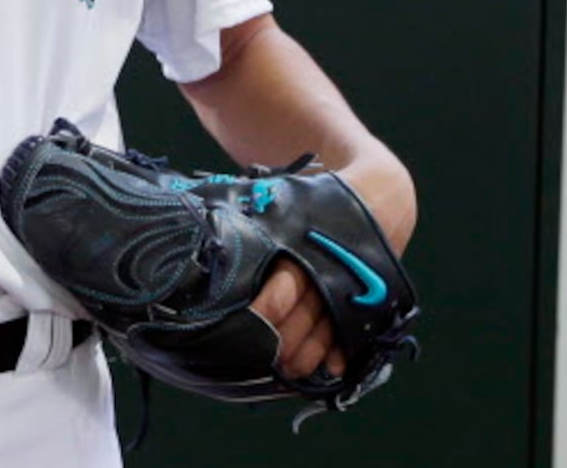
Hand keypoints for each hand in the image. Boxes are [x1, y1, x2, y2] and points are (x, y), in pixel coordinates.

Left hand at [248, 155, 414, 384]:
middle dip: (284, 341)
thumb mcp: (278, 196)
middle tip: (264, 361)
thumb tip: (191, 209)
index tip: (251, 326)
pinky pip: (356, 328)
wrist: (376, 196)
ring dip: (309, 351)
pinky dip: (343, 349)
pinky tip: (332, 368)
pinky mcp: (369, 296)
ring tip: (290, 370)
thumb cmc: (310, 196)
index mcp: (302, 243)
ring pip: (328, 327)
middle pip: (305, 315)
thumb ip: (244, 210)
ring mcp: (352, 284)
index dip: (267, 310)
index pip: (284, 284)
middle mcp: (328, 267)